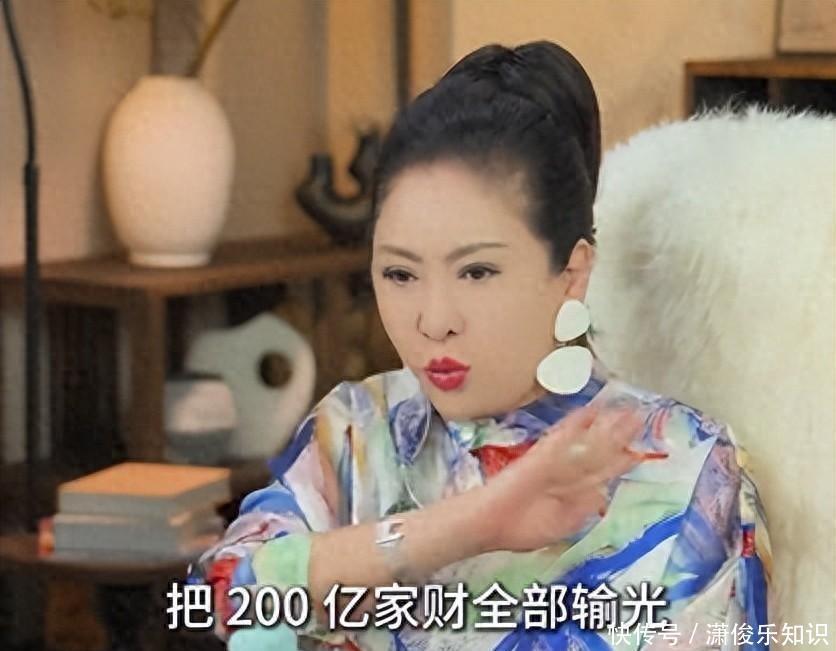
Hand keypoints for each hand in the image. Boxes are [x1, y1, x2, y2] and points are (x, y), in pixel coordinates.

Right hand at [479, 404, 652, 552]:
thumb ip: (582, 508)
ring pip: (587, 442)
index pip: (602, 471)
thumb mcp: (562, 524)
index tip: (639, 449)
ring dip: (606, 427)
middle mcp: (568, 473)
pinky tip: (590, 412)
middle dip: (619, 437)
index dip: (621, 459)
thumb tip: (602, 493)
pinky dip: (575, 425)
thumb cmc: (521, 529)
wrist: (491, 522)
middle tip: (637, 418)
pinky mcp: (542, 455)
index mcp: (574, 491)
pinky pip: (562, 439)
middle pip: (599, 451)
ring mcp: (556, 462)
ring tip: (626, 411)